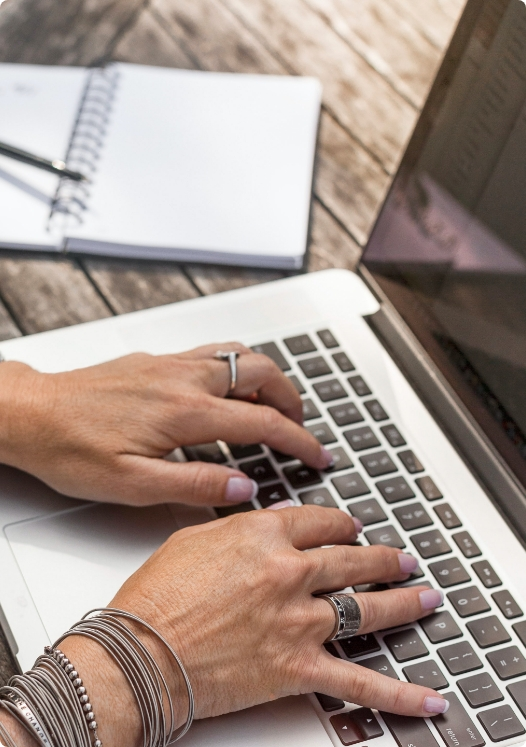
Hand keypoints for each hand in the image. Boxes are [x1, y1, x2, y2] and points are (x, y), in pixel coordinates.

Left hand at [0, 343, 329, 504]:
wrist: (29, 413)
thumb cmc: (70, 448)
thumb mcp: (132, 485)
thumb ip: (194, 486)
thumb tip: (243, 489)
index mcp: (184, 412)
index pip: (262, 423)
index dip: (298, 441)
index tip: (317, 455)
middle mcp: (183, 378)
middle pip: (261, 373)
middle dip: (292, 399)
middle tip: (302, 428)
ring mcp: (169, 363)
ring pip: (239, 354)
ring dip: (267, 377)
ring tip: (275, 404)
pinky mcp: (155, 359)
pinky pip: (211, 351)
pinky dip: (237, 365)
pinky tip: (229, 386)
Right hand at [61, 506, 446, 746]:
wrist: (139, 653)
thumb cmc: (157, 597)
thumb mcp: (194, 539)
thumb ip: (241, 527)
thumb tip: (272, 521)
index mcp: (264, 535)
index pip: (321, 522)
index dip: (341, 524)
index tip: (349, 528)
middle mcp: (290, 572)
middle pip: (353, 558)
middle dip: (383, 557)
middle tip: (399, 558)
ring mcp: (299, 620)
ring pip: (368, 608)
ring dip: (403, 601)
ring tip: (424, 596)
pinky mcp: (298, 667)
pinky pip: (360, 683)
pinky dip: (399, 694)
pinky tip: (426, 696)